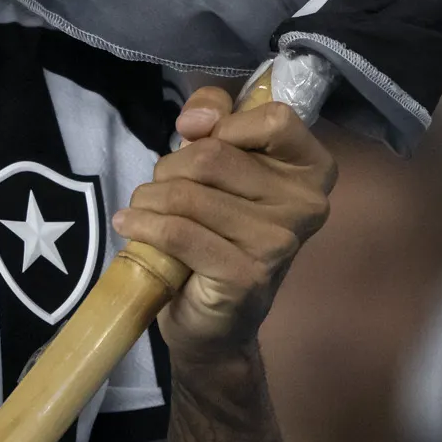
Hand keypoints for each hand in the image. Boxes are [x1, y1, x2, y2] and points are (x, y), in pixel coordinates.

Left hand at [112, 83, 333, 356]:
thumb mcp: (222, 164)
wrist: (217, 323)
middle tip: (161, 189)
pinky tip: (129, 225)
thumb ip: (216, 119)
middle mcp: (306, 205)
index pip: (276, 118)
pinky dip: (143, 225)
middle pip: (216, 155)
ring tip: (143, 210)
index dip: (226, 122)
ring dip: (150, 198)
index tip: (196, 136)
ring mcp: (277, 243)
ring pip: (189, 194)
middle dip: (172, 167)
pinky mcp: (244, 276)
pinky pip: (178, 232)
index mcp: (312, 170)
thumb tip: (195, 120)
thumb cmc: (219, 232)